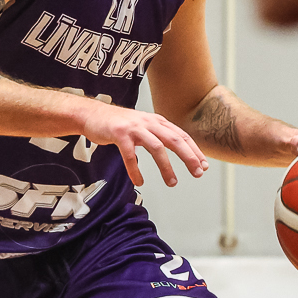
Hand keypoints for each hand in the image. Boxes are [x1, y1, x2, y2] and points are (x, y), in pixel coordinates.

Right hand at [75, 101, 207, 187]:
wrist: (93, 115)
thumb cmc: (120, 124)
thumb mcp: (144, 126)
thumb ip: (159, 135)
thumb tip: (180, 149)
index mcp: (157, 121)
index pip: (182, 136)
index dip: (194, 150)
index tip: (204, 165)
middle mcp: (149, 123)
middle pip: (175, 140)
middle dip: (189, 157)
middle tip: (198, 173)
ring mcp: (134, 128)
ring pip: (156, 148)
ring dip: (166, 167)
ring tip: (172, 183)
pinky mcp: (119, 135)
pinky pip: (130, 156)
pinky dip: (135, 170)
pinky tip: (139, 181)